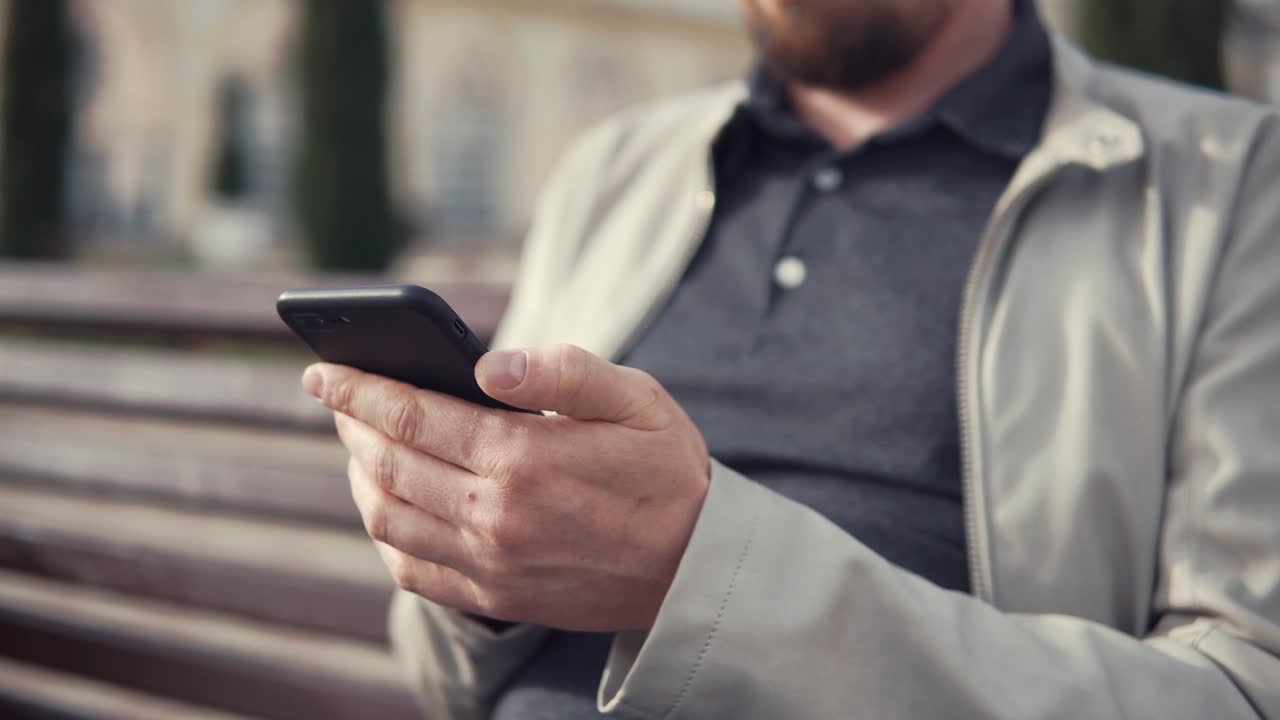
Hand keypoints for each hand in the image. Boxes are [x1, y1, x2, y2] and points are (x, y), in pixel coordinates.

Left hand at [303, 344, 709, 631]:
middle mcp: (496, 516)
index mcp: (525, 458)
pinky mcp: (495, 597)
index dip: (358, 389)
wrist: (697, 565)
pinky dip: (382, 532)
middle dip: (350, 422)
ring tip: (357, 442)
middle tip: (335, 396)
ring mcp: (491, 564)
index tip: (322, 370)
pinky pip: (411, 569)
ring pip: (387, 517)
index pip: (412, 414)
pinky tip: (385, 503)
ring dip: (358, 475)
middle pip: (389, 462)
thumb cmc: (667, 469)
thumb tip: (488, 363)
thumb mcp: (637, 398)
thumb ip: (564, 370)